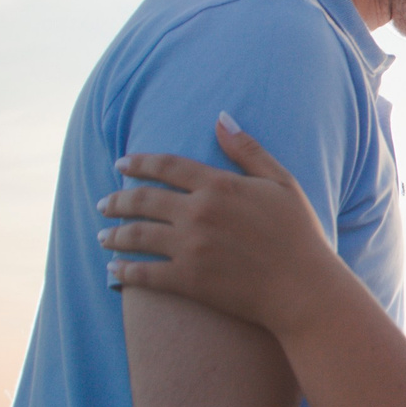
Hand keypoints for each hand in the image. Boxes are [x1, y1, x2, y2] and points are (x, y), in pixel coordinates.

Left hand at [100, 116, 338, 337]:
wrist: (303, 288)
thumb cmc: (299, 234)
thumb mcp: (281, 182)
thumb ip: (247, 150)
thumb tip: (220, 118)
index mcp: (219, 185)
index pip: (166, 166)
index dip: (140, 163)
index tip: (121, 164)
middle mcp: (198, 213)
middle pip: (143, 200)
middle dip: (117, 200)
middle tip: (104, 203)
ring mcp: (190, 248)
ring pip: (137, 236)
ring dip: (114, 234)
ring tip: (102, 235)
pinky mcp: (188, 281)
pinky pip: (144, 274)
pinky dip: (123, 272)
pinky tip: (112, 270)